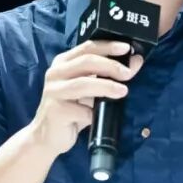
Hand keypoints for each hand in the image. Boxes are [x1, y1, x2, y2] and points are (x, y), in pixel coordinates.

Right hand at [30, 39, 144, 156]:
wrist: (47, 136)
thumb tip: (135, 62)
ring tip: (123, 91)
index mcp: (63, 62)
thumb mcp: (90, 89)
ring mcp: (53, 91)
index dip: (108, 46)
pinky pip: (82, 110)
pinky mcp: (56, 111)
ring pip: (83, 83)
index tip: (127, 48)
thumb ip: (108, 75)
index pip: (87, 47)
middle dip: (111, 65)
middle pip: (86, 61)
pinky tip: (99, 117)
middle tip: (127, 73)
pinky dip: (94, 113)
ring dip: (106, 86)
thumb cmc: (71, 110)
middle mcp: (55, 73)